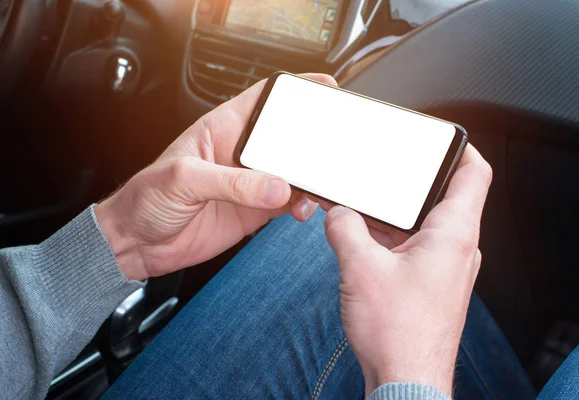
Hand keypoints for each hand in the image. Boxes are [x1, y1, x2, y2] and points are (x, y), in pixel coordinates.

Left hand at [95, 73, 337, 280]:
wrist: (137, 244)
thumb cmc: (145, 200)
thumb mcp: (183, 179)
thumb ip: (231, 182)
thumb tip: (275, 186)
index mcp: (222, 129)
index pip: (264, 99)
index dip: (294, 89)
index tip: (323, 87)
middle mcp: (241, 153)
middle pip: (288, 137)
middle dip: (314, 140)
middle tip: (333, 148)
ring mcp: (251, 182)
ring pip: (294, 173)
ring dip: (312, 179)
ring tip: (321, 187)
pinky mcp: (256, 210)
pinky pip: (289, 203)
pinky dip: (304, 205)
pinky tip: (305, 208)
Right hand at [323, 145, 491, 395]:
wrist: (405, 379)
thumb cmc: (397, 332)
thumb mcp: (360, 267)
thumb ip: (345, 228)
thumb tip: (337, 211)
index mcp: (453, 235)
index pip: (474, 174)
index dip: (459, 148)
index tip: (438, 136)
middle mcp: (458, 249)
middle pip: (445, 196)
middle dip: (412, 181)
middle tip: (388, 169)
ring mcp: (446, 268)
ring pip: (426, 223)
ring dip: (397, 213)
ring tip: (365, 205)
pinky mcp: (432, 284)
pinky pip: (416, 246)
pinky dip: (394, 236)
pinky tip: (364, 239)